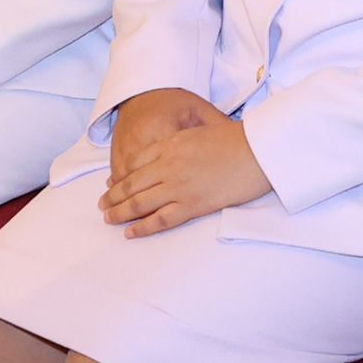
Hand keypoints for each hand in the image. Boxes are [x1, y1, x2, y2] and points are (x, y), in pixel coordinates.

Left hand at [99, 91, 272, 232]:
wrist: (259, 150)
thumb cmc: (239, 139)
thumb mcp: (205, 128)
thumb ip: (185, 141)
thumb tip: (176, 148)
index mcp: (171, 144)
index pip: (136, 161)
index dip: (120, 174)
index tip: (112, 182)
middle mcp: (169, 165)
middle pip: (131, 183)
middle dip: (113, 196)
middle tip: (103, 205)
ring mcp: (179, 187)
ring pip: (139, 203)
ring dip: (120, 213)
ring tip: (109, 219)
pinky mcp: (192, 205)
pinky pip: (160, 219)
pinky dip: (142, 228)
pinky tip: (130, 233)